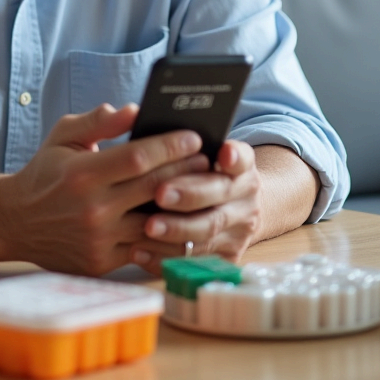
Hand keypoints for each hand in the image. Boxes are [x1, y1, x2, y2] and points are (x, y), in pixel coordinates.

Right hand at [0, 104, 209, 275]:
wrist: (14, 221)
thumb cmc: (45, 172)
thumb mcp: (64, 136)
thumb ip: (99, 122)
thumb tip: (133, 109)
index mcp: (83, 173)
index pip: (138, 158)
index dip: (170, 147)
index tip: (193, 136)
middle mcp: (92, 208)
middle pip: (154, 188)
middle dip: (187, 172)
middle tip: (209, 160)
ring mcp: (98, 239)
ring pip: (156, 224)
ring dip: (184, 207)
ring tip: (204, 191)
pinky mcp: (101, 262)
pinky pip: (145, 250)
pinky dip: (167, 236)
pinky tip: (184, 221)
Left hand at [128, 140, 261, 274]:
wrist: (232, 210)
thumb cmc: (200, 175)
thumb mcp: (200, 154)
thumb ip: (177, 141)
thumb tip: (134, 117)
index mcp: (240, 165)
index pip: (241, 157)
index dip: (233, 156)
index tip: (223, 153)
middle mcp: (246, 196)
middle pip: (220, 195)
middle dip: (190, 195)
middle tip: (161, 193)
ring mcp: (239, 229)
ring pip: (207, 232)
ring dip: (176, 230)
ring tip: (148, 227)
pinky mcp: (225, 257)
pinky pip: (194, 261)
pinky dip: (164, 257)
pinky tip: (140, 250)